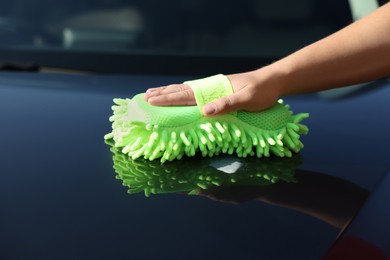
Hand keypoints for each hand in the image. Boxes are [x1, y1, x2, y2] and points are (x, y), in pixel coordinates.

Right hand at [144, 68, 282, 115]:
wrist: (273, 80)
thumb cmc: (262, 91)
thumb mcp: (247, 99)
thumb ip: (227, 104)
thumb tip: (203, 112)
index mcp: (214, 89)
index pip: (186, 95)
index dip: (168, 98)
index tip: (151, 100)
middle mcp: (210, 87)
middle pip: (181, 90)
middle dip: (162, 94)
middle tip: (144, 97)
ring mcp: (213, 88)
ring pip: (185, 90)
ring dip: (168, 92)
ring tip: (153, 93)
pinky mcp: (217, 91)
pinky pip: (194, 93)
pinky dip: (181, 93)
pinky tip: (176, 94)